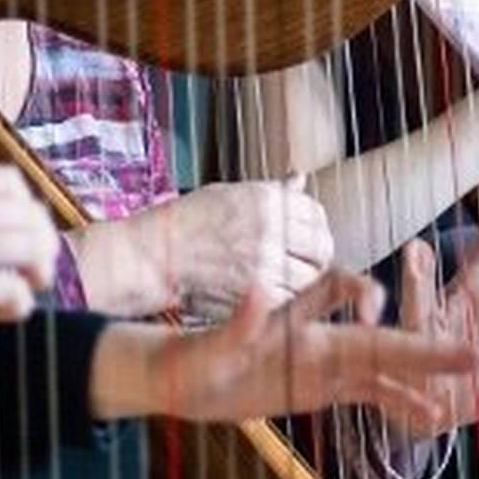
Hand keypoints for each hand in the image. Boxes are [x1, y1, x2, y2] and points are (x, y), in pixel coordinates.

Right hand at [0, 118, 58, 338]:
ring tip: (20, 290)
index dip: (24, 210)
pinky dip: (18, 304)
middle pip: (33, 216)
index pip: (12, 183)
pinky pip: (12, 290)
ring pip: (34, 249)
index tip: (12, 234)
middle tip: (27, 269)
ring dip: (37, 273)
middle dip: (41, 244)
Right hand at [74, 177, 332, 319]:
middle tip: (306, 262)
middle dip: (318, 256)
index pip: (316, 214)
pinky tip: (271, 295)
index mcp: (266, 199)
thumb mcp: (230, 194)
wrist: (156, 256)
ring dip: (305, 280)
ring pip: (311, 276)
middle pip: (321, 246)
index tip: (308, 237)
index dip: (316, 228)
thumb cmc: (188, 223)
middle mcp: (271, 228)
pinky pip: (291, 299)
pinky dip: (287, 300)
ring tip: (286, 280)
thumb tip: (300, 178)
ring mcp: (266, 262)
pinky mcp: (258, 294)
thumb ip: (272, 191)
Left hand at [87, 271, 476, 428]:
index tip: (374, 312)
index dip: (361, 293)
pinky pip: (368, 391)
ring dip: (422, 373)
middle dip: (423, 344)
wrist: (179, 378)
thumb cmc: (189, 359)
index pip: (339, 289)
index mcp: (293, 319)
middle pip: (379, 335)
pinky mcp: (321, 385)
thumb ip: (236, 323)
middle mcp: (317, 334)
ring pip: (383, 365)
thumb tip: (256, 289)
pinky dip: (399, 400)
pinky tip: (430, 415)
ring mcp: (323, 360)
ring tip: (467, 386)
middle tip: (471, 353)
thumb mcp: (208, 347)